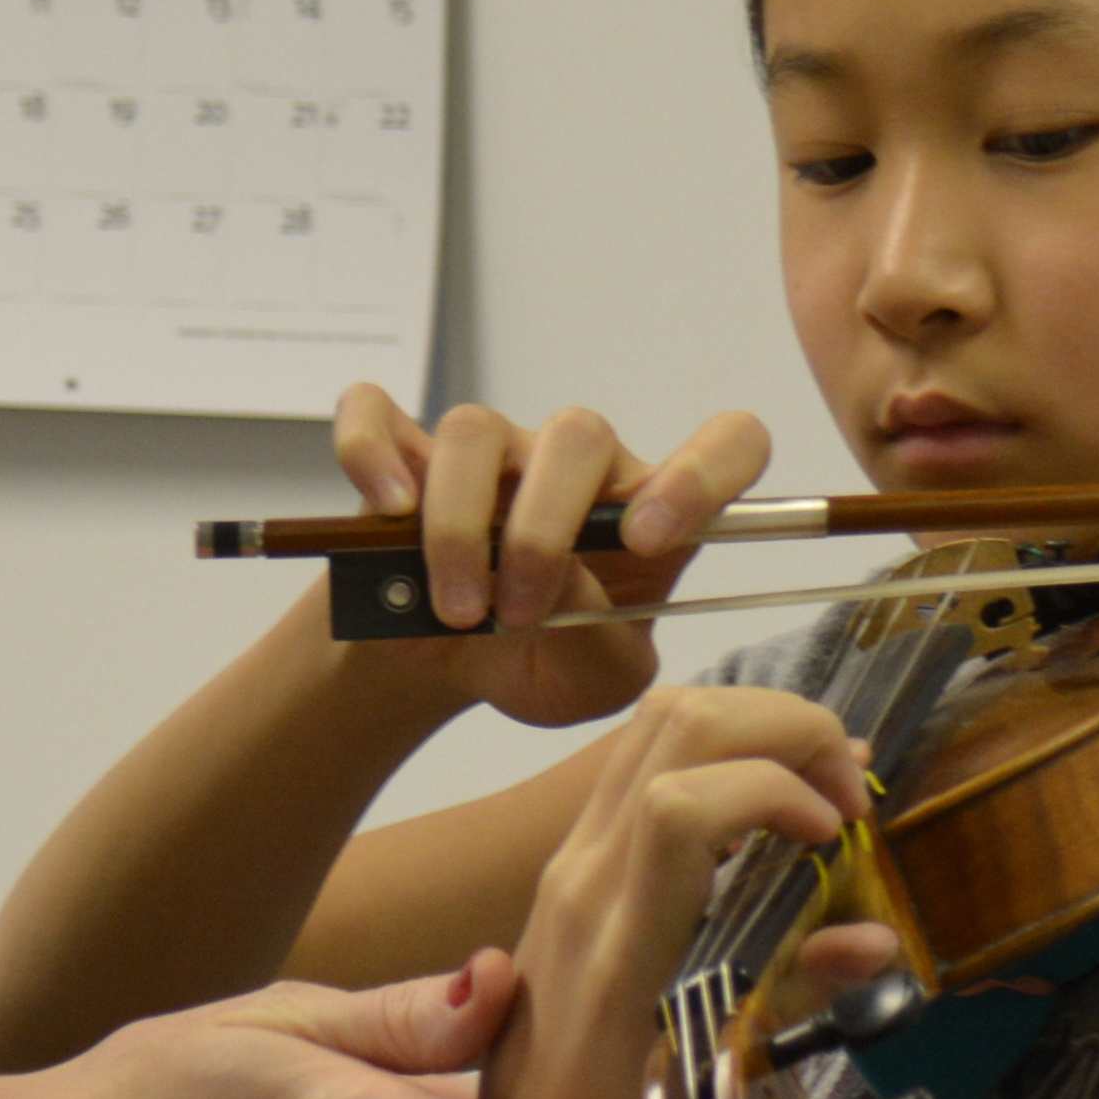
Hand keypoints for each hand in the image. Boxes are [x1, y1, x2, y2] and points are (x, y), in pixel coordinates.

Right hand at [329, 385, 770, 728]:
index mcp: (650, 507)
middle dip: (542, 533)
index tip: (648, 539)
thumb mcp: (594, 684)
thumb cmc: (538, 663)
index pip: (727, 443)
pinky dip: (371, 452)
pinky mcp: (403, 448)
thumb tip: (561, 583)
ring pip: (475, 431)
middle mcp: (577, 463)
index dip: (702, 474)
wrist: (442, 667)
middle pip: (577, 434)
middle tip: (518, 613)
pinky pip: (378, 413)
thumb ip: (604, 644)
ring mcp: (489, 448)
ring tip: (455, 609)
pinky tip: (385, 507)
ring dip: (458, 526)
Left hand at [479, 686, 873, 1098]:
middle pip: (678, 724)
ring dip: (761, 724)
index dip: (774, 790)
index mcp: (617, 950)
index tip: (838, 832)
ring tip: (823, 787)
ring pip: (660, 718)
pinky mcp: (575, 850)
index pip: (679, 806)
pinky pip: (648, 750)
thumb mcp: (711, 1088)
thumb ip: (794, 998)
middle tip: (850, 795)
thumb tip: (875, 937)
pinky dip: (728, 744)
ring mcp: (571, 854)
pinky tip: (777, 795)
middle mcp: (584, 879)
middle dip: (789, 728)